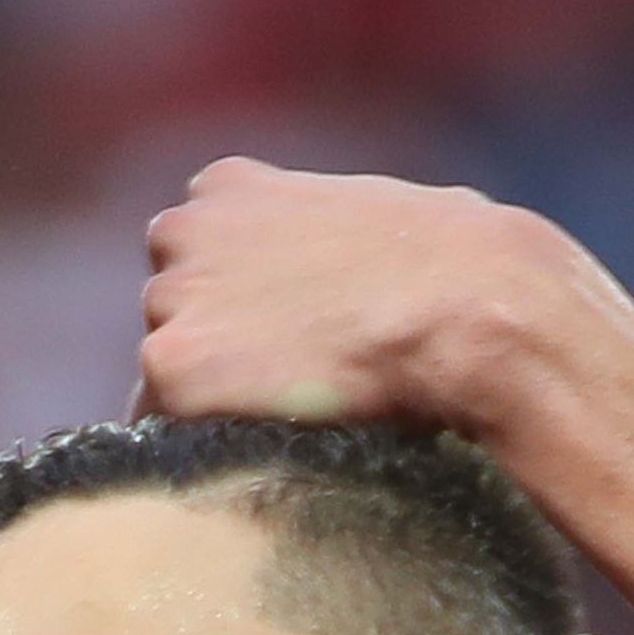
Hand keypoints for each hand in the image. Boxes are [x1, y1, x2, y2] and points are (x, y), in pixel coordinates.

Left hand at [136, 159, 633, 437]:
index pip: (197, 263)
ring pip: (169, 373)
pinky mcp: (173, 366)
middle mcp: (181, 233)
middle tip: (288, 385)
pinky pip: (166, 428)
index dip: (240, 310)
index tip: (285, 343)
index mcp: (227, 190)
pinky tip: (271, 440)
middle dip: (218, 348)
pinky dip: (209, 443)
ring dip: (214, 398)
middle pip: (172, 314)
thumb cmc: (453, 265)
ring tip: (292, 412)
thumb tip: (349, 280)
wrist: (468, 310)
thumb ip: (323, 240)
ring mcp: (169, 298)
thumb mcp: (379, 218)